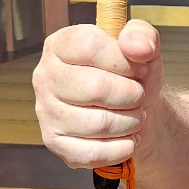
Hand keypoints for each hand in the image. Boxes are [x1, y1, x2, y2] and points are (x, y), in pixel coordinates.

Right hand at [33, 21, 163, 172]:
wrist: (131, 110)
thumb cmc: (132, 75)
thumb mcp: (143, 48)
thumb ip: (143, 36)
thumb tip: (137, 46)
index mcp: (61, 45)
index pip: (90, 47)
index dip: (125, 61)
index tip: (140, 68)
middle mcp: (45, 76)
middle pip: (96, 88)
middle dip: (131, 95)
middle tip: (139, 96)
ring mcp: (46, 112)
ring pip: (98, 123)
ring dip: (130, 122)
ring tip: (135, 116)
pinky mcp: (54, 142)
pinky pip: (93, 153)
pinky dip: (121, 148)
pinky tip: (128, 138)